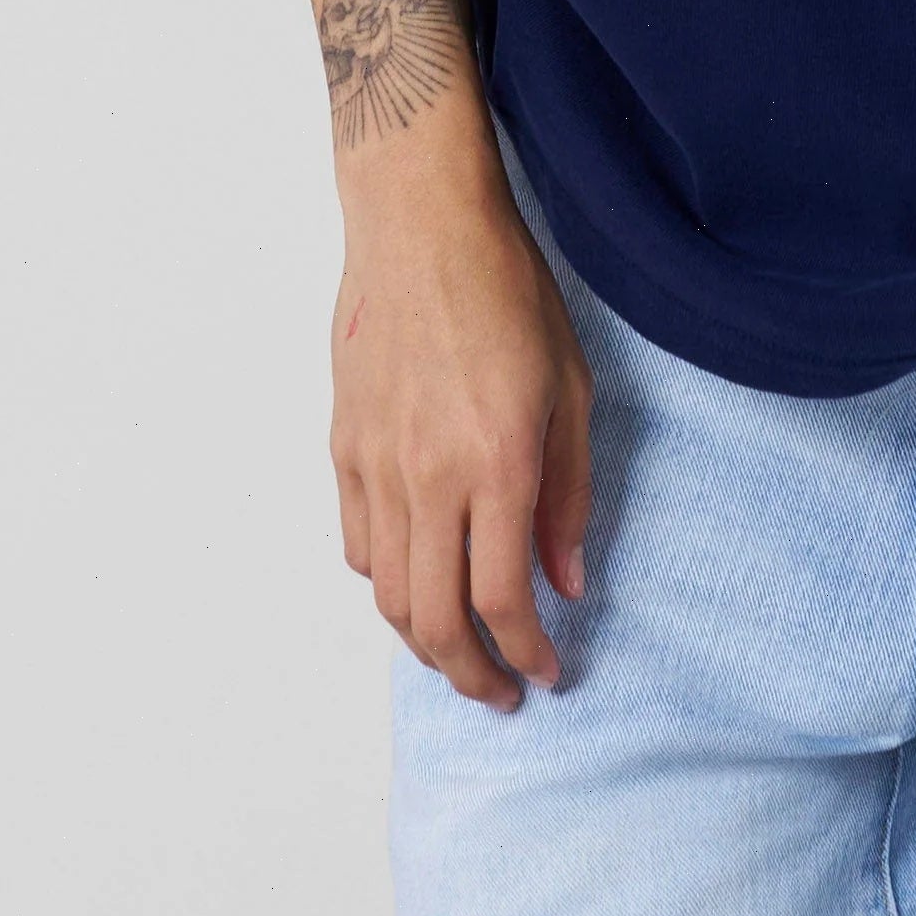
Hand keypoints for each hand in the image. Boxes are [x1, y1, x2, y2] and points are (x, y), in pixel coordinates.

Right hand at [328, 136, 593, 708]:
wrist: (421, 224)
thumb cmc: (507, 290)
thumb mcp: (570, 385)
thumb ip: (569, 492)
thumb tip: (566, 581)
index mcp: (498, 461)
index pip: (504, 600)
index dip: (528, 654)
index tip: (549, 673)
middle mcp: (430, 476)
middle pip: (436, 620)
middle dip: (473, 675)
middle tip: (504, 691)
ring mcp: (377, 464)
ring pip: (390, 594)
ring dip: (426, 643)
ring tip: (461, 653)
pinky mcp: (345, 446)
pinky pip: (360, 544)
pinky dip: (389, 583)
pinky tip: (420, 581)